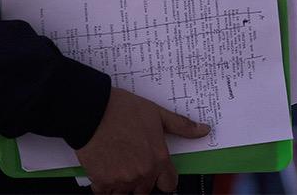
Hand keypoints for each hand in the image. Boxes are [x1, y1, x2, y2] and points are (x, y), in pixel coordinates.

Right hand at [75, 87, 209, 193]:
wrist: (92, 111)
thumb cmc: (123, 110)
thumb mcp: (157, 113)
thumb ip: (181, 126)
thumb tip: (204, 130)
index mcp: (158, 159)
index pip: (169, 184)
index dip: (164, 177)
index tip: (157, 171)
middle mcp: (142, 174)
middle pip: (146, 191)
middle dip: (142, 180)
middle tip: (133, 161)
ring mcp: (122, 180)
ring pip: (126, 194)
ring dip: (123, 184)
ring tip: (118, 163)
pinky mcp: (102, 182)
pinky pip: (105, 193)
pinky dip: (105, 185)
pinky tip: (104, 167)